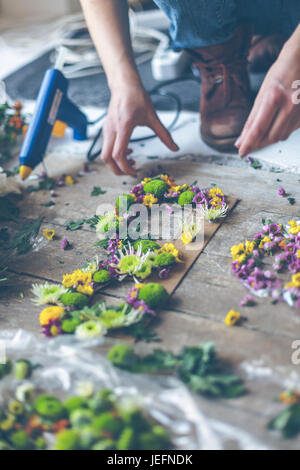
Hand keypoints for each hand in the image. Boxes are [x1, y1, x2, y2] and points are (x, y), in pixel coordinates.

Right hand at [101, 83, 178, 175]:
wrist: (124, 84)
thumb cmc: (138, 98)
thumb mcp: (153, 117)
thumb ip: (164, 134)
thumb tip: (175, 148)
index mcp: (123, 127)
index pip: (118, 155)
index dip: (125, 167)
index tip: (136, 171)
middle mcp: (112, 130)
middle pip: (106, 159)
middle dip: (117, 170)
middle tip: (131, 172)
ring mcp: (106, 130)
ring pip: (104, 154)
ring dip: (116, 163)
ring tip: (132, 160)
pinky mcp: (106, 129)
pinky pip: (106, 147)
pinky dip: (115, 154)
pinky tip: (128, 150)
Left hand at [236, 37, 299, 156]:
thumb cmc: (280, 73)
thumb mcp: (261, 93)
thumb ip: (252, 119)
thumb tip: (241, 139)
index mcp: (273, 97)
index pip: (258, 128)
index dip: (248, 144)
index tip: (241, 152)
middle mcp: (288, 106)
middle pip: (270, 137)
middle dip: (257, 144)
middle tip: (248, 145)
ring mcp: (298, 111)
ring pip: (280, 137)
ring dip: (267, 141)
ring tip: (259, 137)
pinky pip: (289, 131)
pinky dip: (279, 134)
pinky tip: (273, 128)